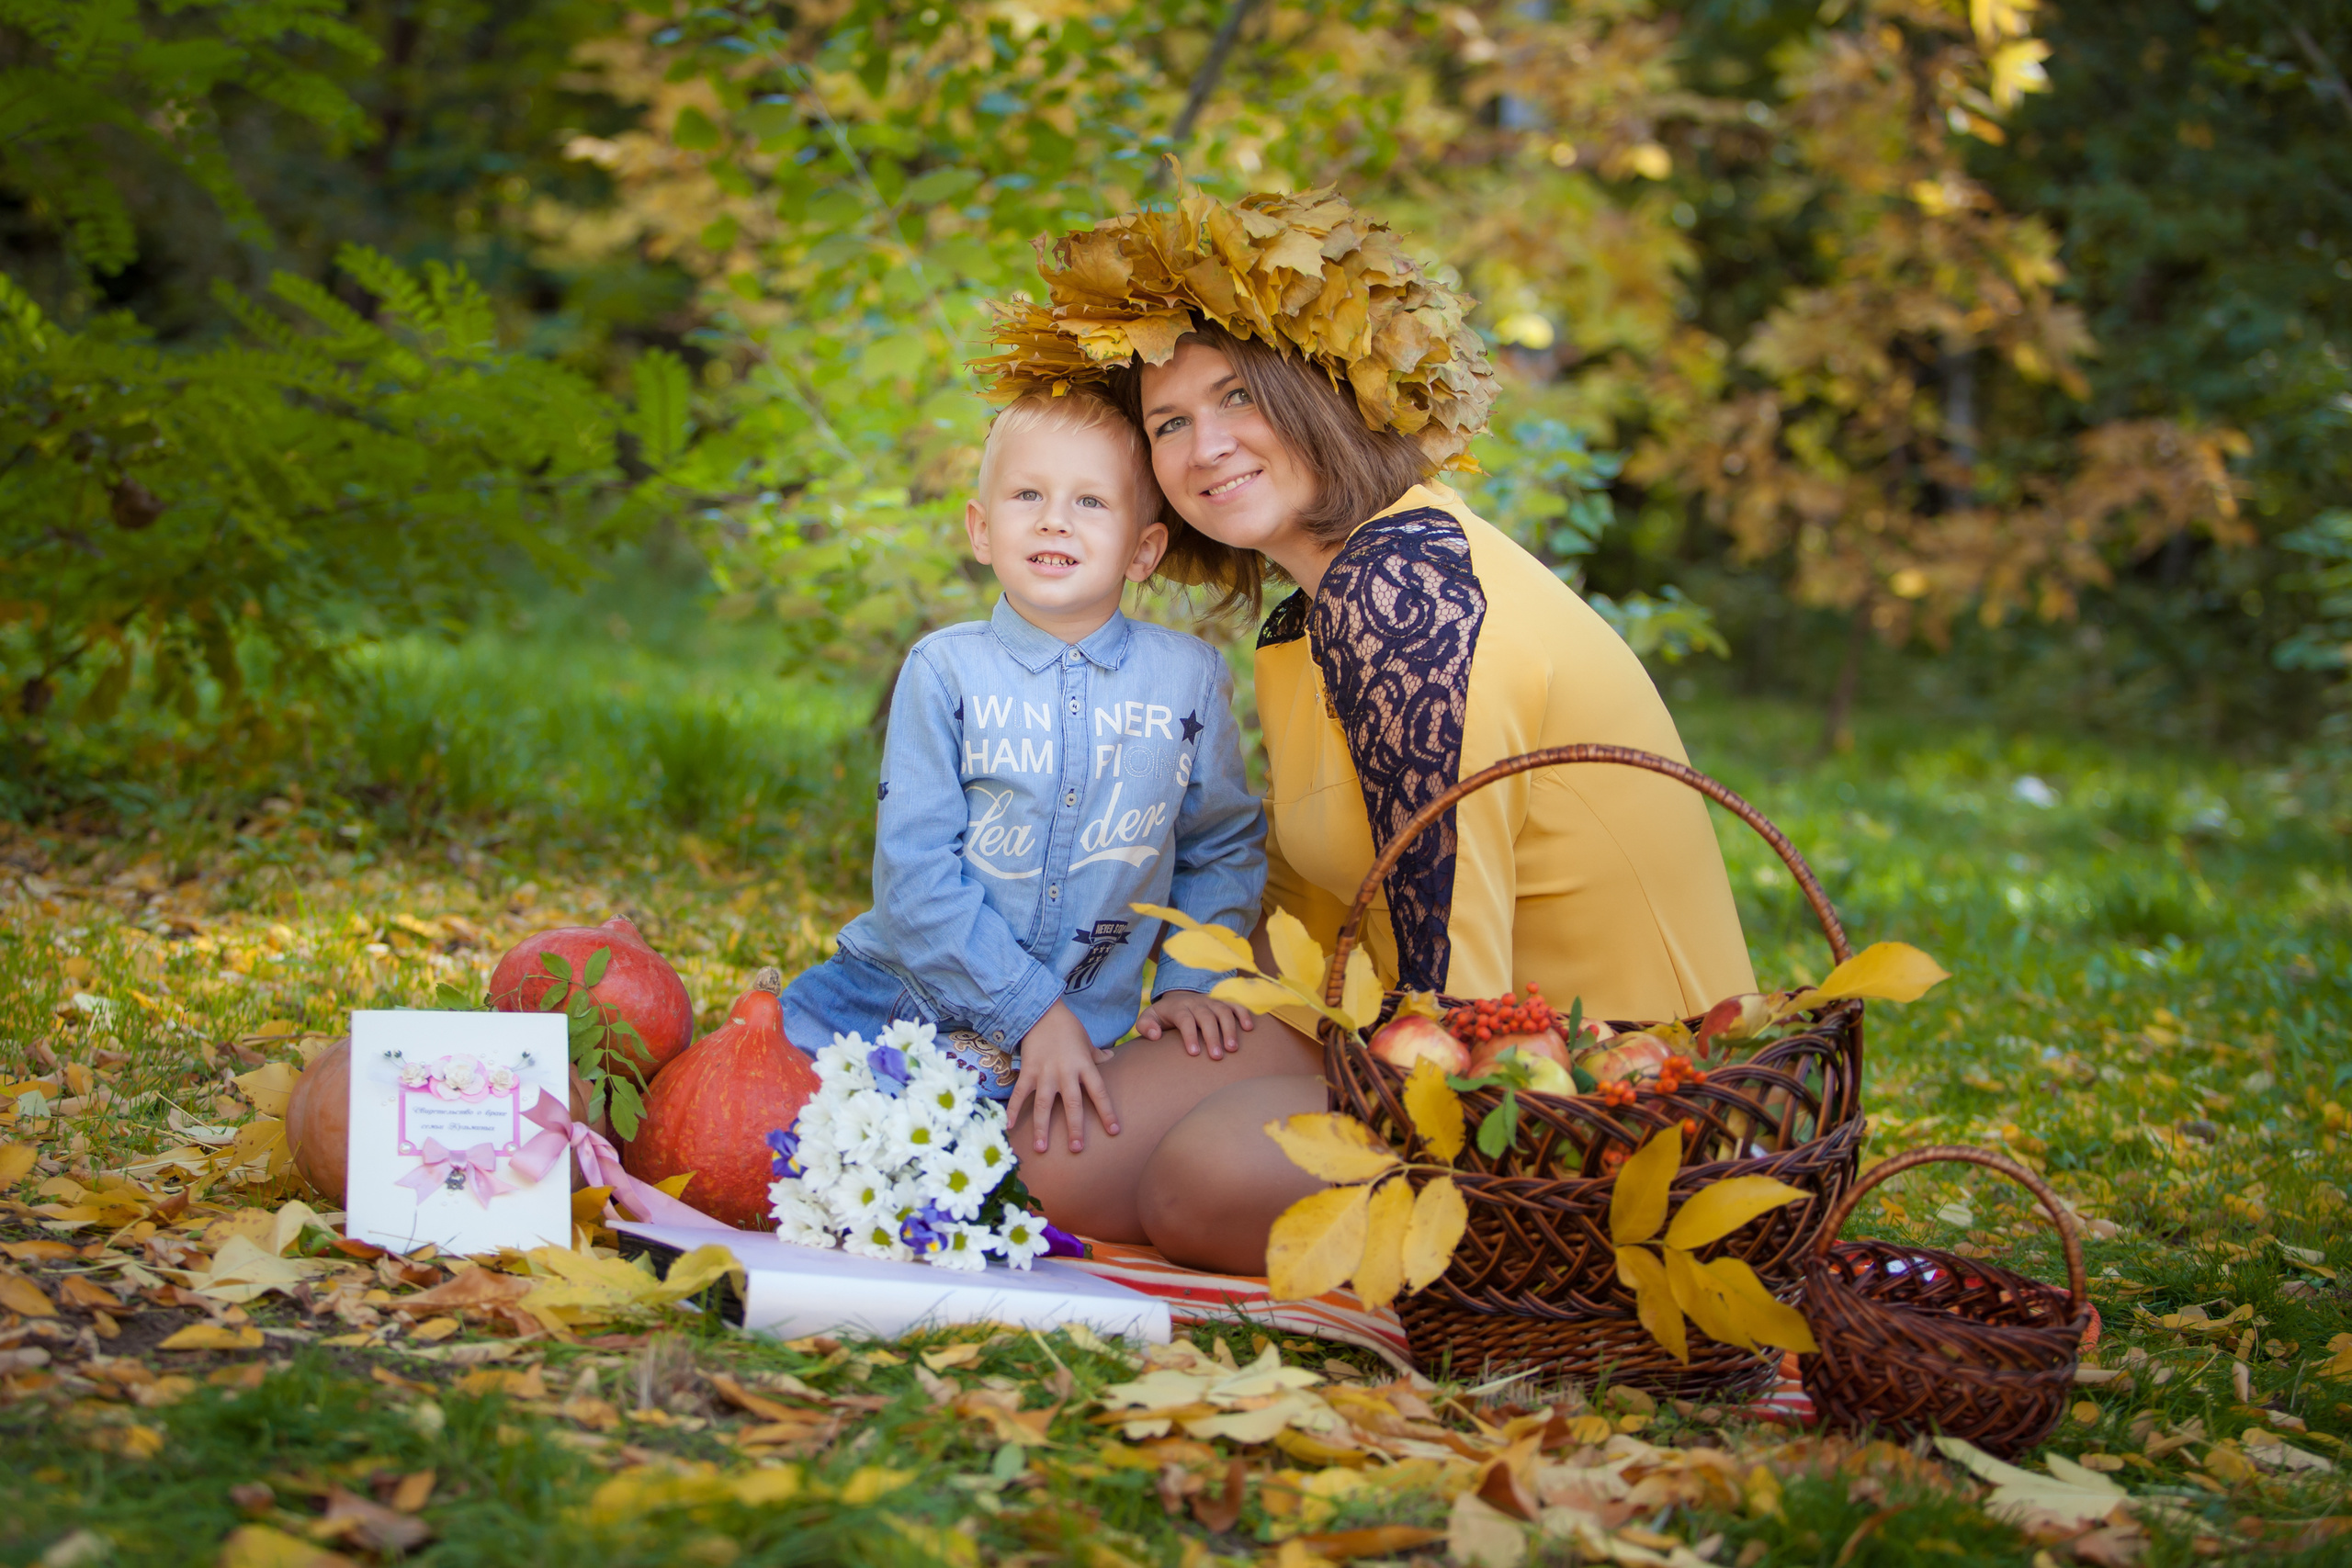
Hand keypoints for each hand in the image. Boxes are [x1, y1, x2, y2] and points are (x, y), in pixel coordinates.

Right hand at [1007, 1000, 1120, 1154]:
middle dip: (1075, 1127)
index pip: (1099, 1092)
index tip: (1114, 1130)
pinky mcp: (1027, 1070)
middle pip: (1072, 1103)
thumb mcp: (1086, 1040)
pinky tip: (1009, 1127)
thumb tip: (1110, 1059)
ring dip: (1042, 1127)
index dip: (1107, 1112)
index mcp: (1084, 1065)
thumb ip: (1097, 1054)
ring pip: (1044, 1104)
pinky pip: (1020, 1093)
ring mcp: (1045, 1072)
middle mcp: (1066, 1071)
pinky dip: (1014, 1109)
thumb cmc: (1067, 1026)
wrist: (1041, 1010)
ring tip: (1041, 1148)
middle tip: (1077, 1149)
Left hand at [1133, 989, 1255, 1060]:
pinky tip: (1249, 1029)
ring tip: (1233, 1048)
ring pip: (1223, 1011)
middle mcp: (1196, 1003)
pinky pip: (1235, 1005)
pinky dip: (1243, 1014)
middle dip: (1212, 1036)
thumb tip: (1155, 1036)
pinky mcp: (1223, 1003)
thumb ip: (1146, 1027)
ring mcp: (1211, 1002)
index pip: (1185, 1019)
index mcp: (1178, 1008)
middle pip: (1206, 1017)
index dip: (1190, 1035)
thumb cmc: (1164, 1016)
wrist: (1178, 997)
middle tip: (1217, 1057)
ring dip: (1229, 1029)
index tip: (1194, 1053)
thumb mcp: (1149, 1018)